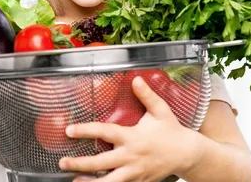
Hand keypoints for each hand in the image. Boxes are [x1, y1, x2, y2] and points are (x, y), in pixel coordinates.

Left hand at [59, 76, 200, 181]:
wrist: (187, 154)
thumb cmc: (172, 131)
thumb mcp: (160, 110)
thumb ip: (146, 95)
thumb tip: (135, 79)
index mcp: (132, 137)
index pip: (104, 132)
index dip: (85, 131)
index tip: (69, 130)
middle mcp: (131, 156)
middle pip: (100, 163)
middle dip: (80, 163)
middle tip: (63, 162)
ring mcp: (134, 172)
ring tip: (74, 180)